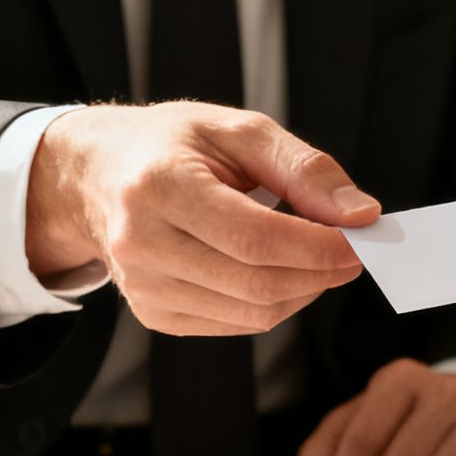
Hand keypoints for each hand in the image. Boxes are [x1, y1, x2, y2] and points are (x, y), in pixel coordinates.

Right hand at [27, 103, 378, 334]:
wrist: (94, 176)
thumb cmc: (170, 145)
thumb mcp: (237, 130)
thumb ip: (304, 169)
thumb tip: (361, 214)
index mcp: (159, 185)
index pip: (256, 239)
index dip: (318, 247)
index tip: (360, 238)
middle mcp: (141, 243)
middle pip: (257, 284)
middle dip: (320, 273)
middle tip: (351, 251)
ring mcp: (142, 286)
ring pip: (252, 314)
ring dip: (303, 291)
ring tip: (316, 257)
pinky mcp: (152, 314)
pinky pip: (235, 325)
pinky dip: (272, 304)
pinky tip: (277, 272)